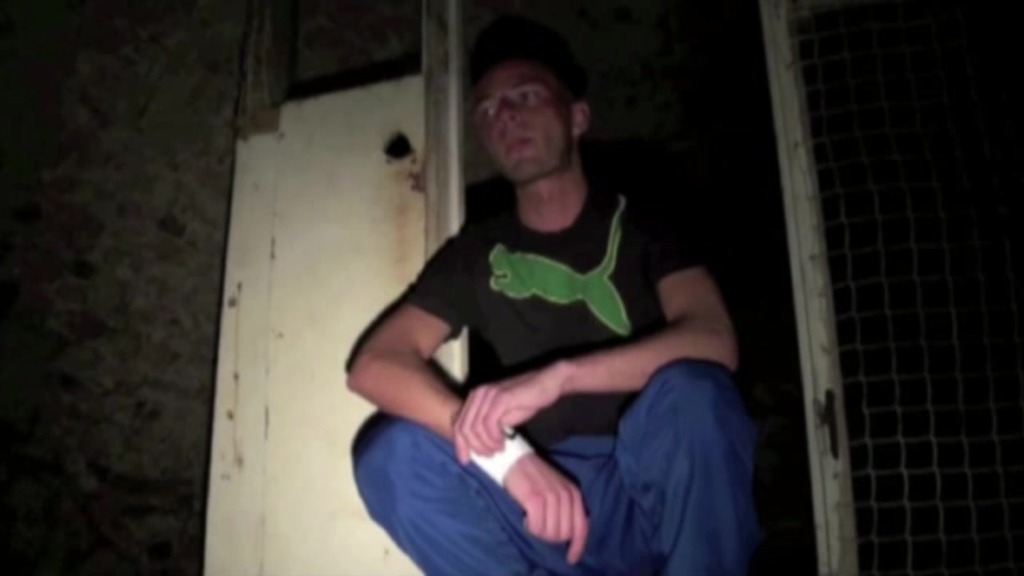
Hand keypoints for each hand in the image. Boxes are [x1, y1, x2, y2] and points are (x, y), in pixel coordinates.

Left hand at [453, 361, 570, 463]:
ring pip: (475, 427)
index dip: (460, 445)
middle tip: (487, 457)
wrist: (547, 385)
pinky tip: (503, 443)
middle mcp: (478, 394)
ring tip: (497, 451)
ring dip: (485, 444)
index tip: (466, 461)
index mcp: (475, 397)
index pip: (458, 424)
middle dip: (472, 447)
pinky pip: (489, 423)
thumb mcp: (503, 415)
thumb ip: (488, 426)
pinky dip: (493, 437)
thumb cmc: (526, 401)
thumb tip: (477, 447)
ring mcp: (489, 395)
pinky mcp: (501, 398)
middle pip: (463, 427)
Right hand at [505, 453, 588, 564]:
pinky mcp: (535, 499)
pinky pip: (536, 528)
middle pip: (563, 534)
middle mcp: (566, 495)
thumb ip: (566, 508)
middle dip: (551, 537)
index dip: (577, 546)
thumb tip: (567, 536)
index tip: (570, 559)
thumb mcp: (557, 489)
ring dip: (538, 532)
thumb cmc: (534, 477)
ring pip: (550, 533)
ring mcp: (551, 497)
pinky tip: (525, 518)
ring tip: (531, 520)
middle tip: (539, 527)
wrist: (514, 460)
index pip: (581, 527)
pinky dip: (529, 528)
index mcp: (574, 494)